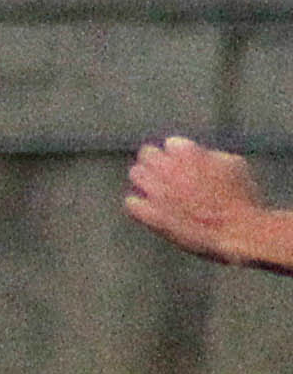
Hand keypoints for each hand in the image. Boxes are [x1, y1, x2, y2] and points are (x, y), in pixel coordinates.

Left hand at [126, 135, 285, 267]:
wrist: (237, 230)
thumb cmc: (242, 198)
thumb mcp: (234, 165)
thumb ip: (210, 155)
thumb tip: (199, 155)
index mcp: (188, 152)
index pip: (172, 144)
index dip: (178, 153)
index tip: (183, 162)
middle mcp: (168, 168)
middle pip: (147, 154)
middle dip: (154, 160)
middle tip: (160, 170)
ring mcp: (158, 191)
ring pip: (137, 174)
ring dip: (144, 179)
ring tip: (153, 187)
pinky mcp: (151, 214)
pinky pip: (132, 204)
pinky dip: (138, 204)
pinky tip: (146, 207)